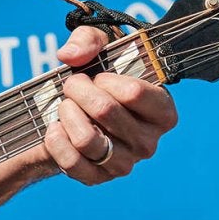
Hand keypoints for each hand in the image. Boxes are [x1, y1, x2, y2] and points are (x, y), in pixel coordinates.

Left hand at [43, 26, 178, 185]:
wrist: (75, 113)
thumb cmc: (96, 77)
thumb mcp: (98, 49)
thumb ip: (88, 40)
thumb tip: (71, 55)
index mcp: (162, 111)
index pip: (133, 92)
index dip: (105, 79)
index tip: (97, 76)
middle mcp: (149, 142)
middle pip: (104, 110)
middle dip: (78, 90)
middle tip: (71, 85)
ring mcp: (125, 164)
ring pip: (86, 138)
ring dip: (66, 114)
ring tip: (64, 106)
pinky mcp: (98, 179)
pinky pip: (71, 162)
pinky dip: (55, 140)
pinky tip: (55, 127)